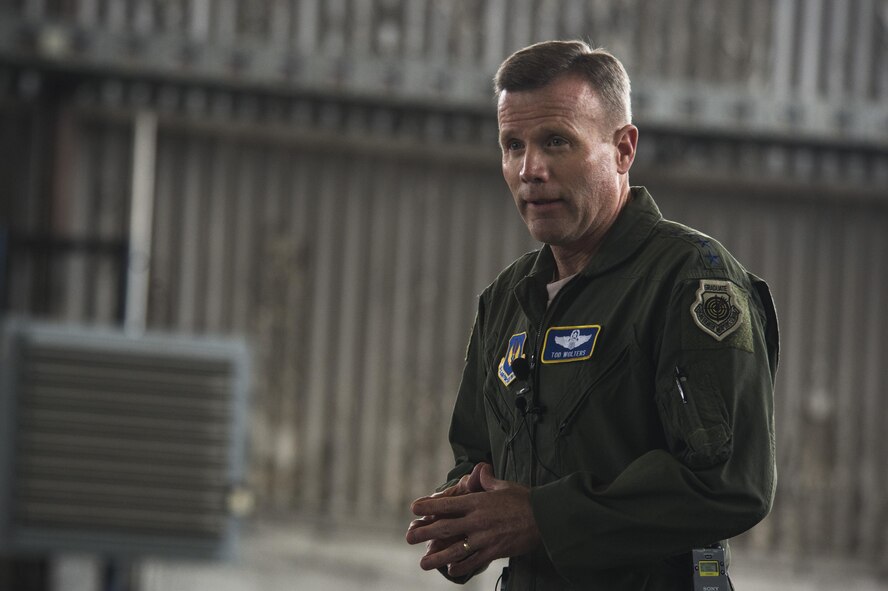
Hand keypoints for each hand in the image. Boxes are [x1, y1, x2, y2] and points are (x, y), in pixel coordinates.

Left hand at [405, 463, 541, 578]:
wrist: (545, 517)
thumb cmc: (525, 499)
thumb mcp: (504, 485)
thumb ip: (488, 481)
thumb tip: (481, 470)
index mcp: (478, 502)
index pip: (448, 504)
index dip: (429, 506)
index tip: (414, 508)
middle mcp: (477, 520)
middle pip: (445, 527)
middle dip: (425, 532)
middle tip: (408, 537)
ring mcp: (485, 538)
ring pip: (456, 549)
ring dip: (438, 556)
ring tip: (423, 563)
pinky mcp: (495, 551)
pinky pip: (474, 561)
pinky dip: (462, 566)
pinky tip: (451, 570)